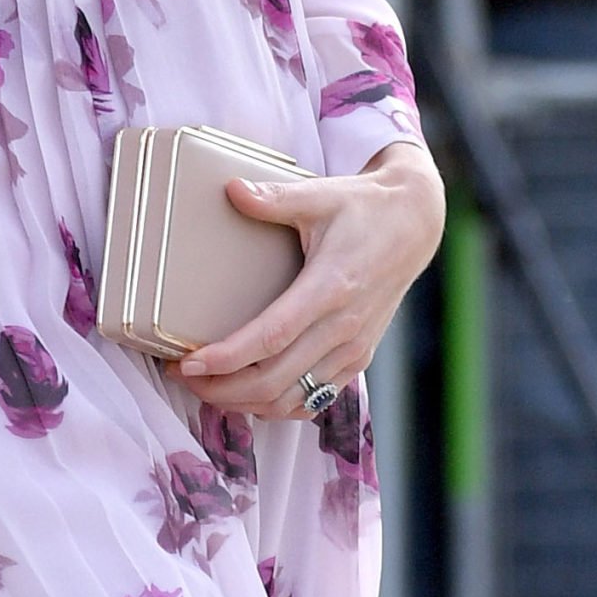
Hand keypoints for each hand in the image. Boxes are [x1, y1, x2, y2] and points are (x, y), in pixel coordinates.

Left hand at [177, 143, 445, 419]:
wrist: (415, 224)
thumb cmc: (363, 208)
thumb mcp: (320, 195)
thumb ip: (274, 198)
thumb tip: (231, 189)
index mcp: (331, 287)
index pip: (272, 337)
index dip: (226, 358)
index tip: (188, 362)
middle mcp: (344, 327)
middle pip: (275, 380)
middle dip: (221, 388)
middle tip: (182, 376)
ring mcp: (353, 348)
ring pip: (293, 399)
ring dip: (245, 403)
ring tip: (206, 388)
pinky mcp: (358, 358)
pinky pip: (315, 399)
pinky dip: (278, 407)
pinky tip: (250, 396)